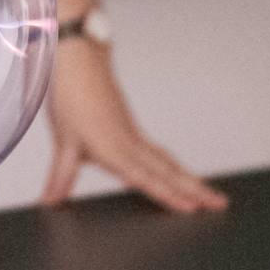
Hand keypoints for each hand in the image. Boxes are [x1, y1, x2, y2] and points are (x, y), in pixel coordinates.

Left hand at [40, 37, 227, 214]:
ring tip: (211, 195)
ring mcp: (134, 136)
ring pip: (168, 162)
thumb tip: (49, 203)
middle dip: (196, 190)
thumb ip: (60, 177)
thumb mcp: (63, 141)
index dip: (169, 195)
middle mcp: (131, 143)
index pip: (147, 178)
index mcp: (115, 148)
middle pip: (169, 171)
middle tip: (221, 204)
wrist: (79, 60)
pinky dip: (174, 168)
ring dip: (190, 179)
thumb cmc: (70, 96)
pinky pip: (159, 154)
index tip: (192, 208)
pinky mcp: (132, 130)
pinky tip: (179, 176)